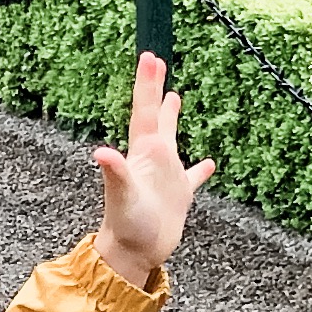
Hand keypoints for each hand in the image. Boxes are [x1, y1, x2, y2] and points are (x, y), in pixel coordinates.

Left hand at [91, 53, 212, 290]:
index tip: (150, 57)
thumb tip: (101, 152)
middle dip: (154, 88)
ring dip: (171, 117)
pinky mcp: (177, 195)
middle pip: (154, 115)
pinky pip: (192, 177)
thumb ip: (116, 173)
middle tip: (156, 60)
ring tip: (175, 96)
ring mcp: (165, 176)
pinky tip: (210, 164)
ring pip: (170, 138)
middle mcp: (152, 159)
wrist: (132, 254)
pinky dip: (200, 169)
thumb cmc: (127, 226)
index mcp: (143, 152)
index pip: (144, 111)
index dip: (147, 84)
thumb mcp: (123, 196)